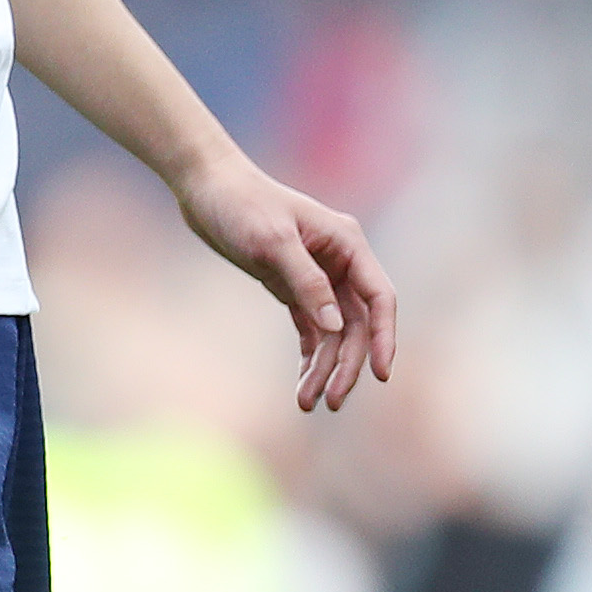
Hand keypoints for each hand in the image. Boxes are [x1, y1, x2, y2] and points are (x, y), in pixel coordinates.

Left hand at [168, 147, 399, 412]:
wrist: (206, 189)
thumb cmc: (241, 206)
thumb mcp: (273, 243)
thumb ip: (306, 283)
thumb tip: (336, 328)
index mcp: (347, 244)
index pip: (378, 298)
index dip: (384, 337)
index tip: (380, 375)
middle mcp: (339, 261)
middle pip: (356, 324)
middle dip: (347, 364)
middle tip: (330, 402)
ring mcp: (317, 275)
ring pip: (333, 332)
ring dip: (324, 367)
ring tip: (307, 403)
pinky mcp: (293, 286)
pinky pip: (311, 328)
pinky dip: (309, 355)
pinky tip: (302, 381)